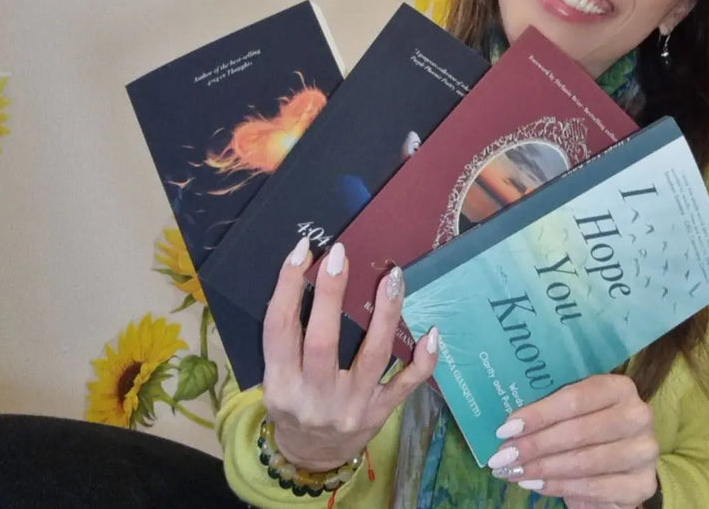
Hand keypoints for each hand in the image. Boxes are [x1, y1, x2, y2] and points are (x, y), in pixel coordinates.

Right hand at [260, 237, 438, 469]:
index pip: (279, 328)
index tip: (303, 250)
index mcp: (280, 384)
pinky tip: (431, 331)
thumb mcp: (277, 378)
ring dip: (385, 314)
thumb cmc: (295, 404)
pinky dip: (423, 359)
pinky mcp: (380, 413)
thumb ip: (288, 340)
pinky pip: (407, 384)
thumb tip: (312, 276)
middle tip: (340, 254)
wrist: (313, 458)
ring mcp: (351, 406)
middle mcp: (314, 397)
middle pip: (323, 340)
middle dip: (331, 294)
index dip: (288, 286)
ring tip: (392, 277)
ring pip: (373, 356)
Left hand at [487, 373, 658, 507]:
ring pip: (586, 461)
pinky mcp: (644, 483)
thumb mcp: (573, 413)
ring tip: (515, 473)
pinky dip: (561, 487)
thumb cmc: (589, 430)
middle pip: (579, 431)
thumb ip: (549, 411)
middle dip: (535, 446)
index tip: (506, 429)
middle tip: (503, 457)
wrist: (620, 464)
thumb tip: (509, 426)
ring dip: (543, 469)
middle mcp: (638, 415)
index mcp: (620, 387)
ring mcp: (644, 451)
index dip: (539, 414)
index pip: (576, 398)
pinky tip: (537, 485)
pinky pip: (595, 487)